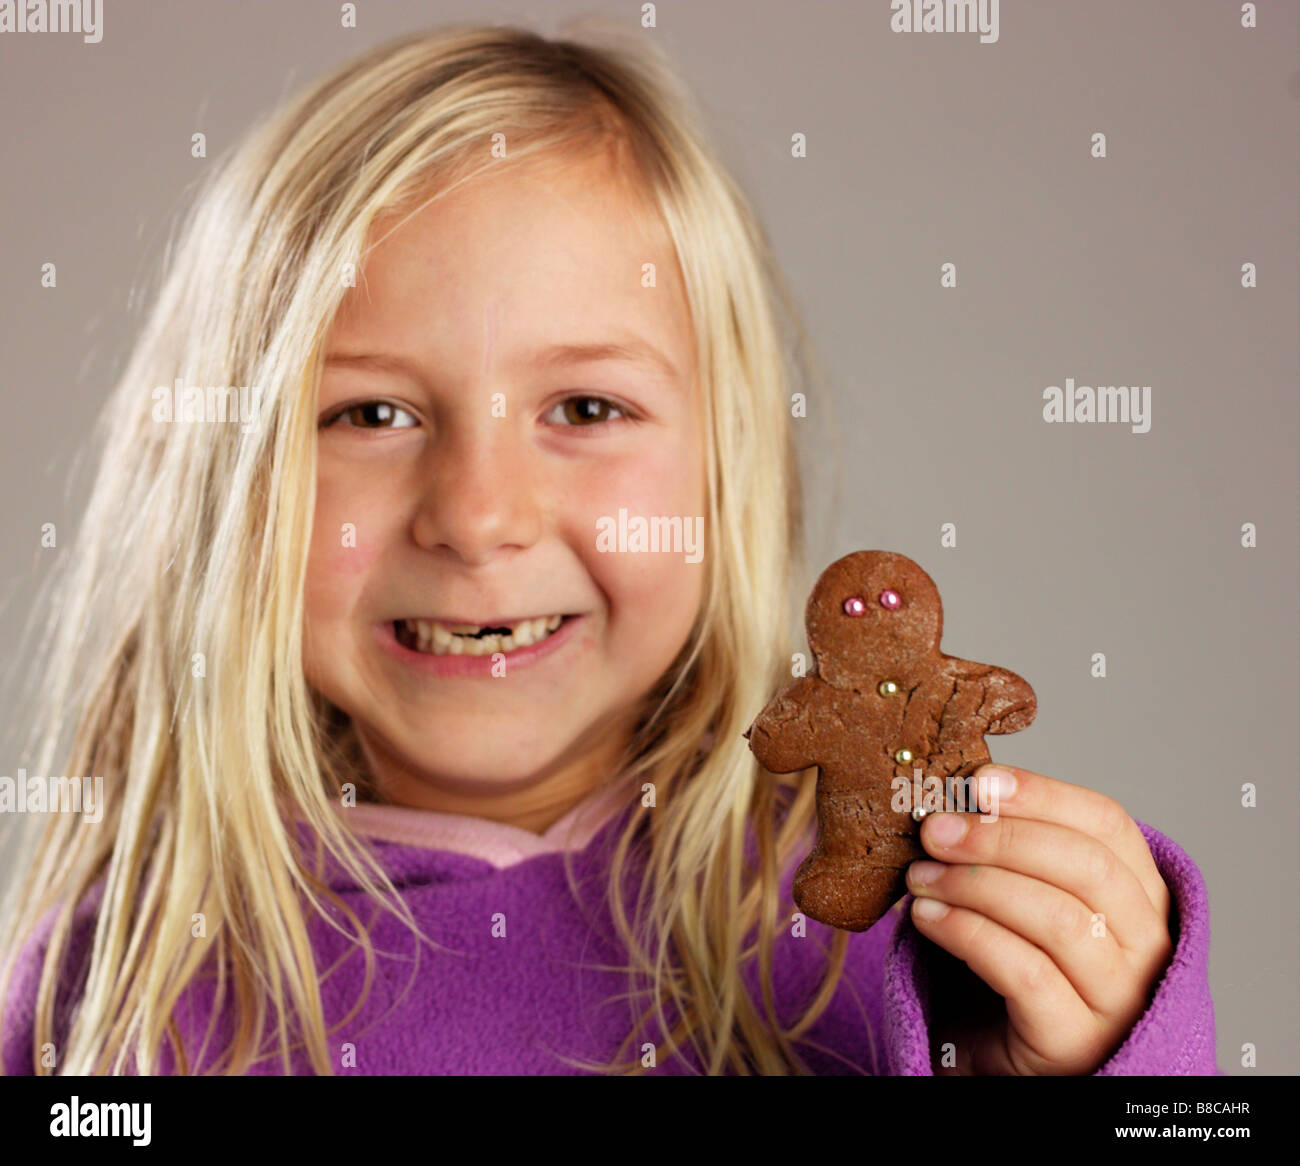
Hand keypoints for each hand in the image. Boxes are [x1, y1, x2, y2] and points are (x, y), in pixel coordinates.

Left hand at [905, 764, 1173, 1074]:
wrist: (1008, 1060)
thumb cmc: (1018, 967)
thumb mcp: (1024, 900)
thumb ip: (1008, 854)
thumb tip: (949, 797)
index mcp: (1139, 894)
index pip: (1108, 824)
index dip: (1044, 793)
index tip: (979, 780)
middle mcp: (1145, 944)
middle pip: (1085, 867)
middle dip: (1001, 838)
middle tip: (935, 829)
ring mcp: (1118, 998)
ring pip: (1059, 920)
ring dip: (976, 886)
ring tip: (920, 876)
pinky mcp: (1075, 1042)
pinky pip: (1027, 975)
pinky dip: (968, 934)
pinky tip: (926, 918)